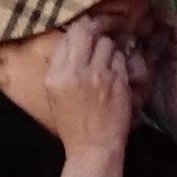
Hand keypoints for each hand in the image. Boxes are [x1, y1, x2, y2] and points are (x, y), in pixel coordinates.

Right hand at [0, 22, 142, 176]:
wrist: (92, 147)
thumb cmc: (73, 122)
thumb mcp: (55, 93)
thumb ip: (60, 66)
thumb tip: (71, 40)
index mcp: (56, 74)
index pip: (69, 36)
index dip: (80, 29)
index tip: (87, 32)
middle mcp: (75, 71)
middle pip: (87, 32)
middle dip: (96, 31)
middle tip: (100, 35)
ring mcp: (98, 75)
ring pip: (107, 43)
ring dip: (109, 49)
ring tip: (107, 61)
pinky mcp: (117, 82)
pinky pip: (121, 59)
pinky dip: (120, 63)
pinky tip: (116, 74)